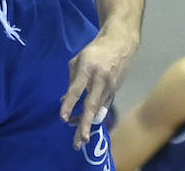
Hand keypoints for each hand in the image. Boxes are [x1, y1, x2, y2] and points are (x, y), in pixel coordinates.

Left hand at [60, 25, 135, 149]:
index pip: (77, 89)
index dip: (70, 104)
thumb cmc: (96, 50)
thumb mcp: (79, 59)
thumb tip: (65, 101)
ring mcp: (110, 85)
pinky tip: (88, 124)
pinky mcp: (115, 90)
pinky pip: (104, 106)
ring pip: (98, 109)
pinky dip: (96, 116)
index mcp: (88, 67)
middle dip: (84, 124)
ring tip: (80, 140)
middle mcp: (100, 78)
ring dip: (89, 125)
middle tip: (79, 141)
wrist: (121, 43)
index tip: (63, 119)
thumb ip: (71, 80)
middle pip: (91, 104)